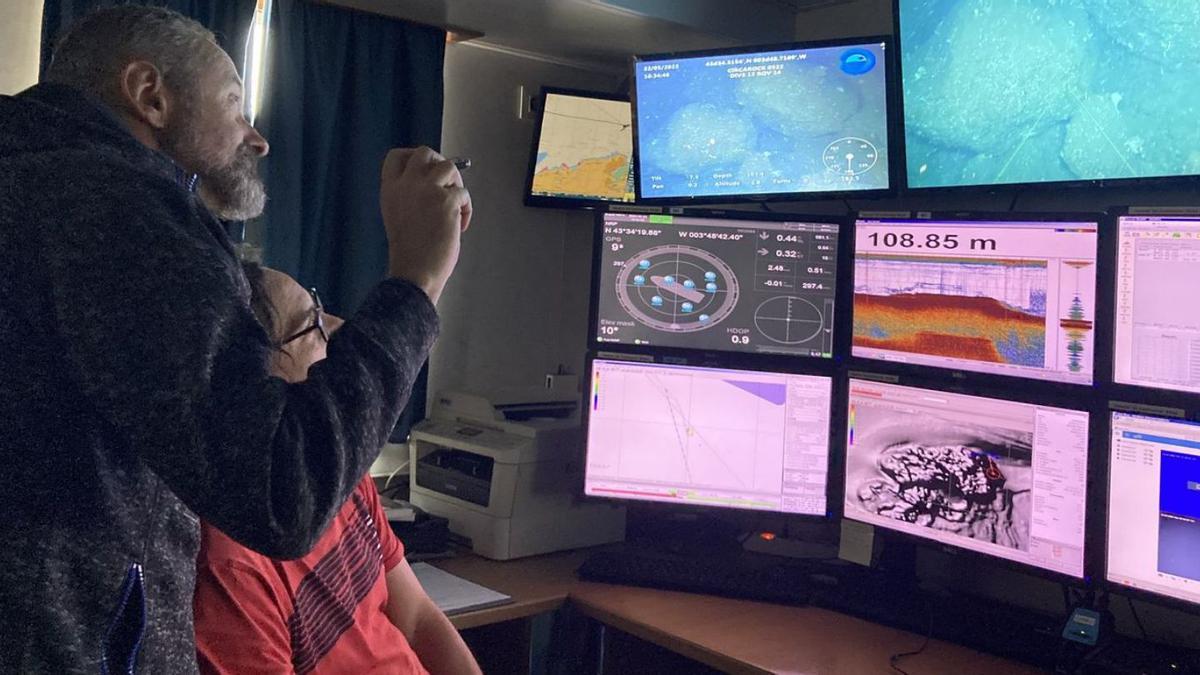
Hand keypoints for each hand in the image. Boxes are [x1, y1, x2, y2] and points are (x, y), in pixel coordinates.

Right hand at [380, 147, 472, 303]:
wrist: (415, 272)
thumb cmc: (410, 253)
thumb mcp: (399, 215)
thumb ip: (411, 196)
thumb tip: (436, 182)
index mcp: (390, 190)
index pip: (396, 156)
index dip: (413, 158)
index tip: (425, 170)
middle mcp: (406, 185)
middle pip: (424, 152)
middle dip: (438, 163)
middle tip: (446, 184)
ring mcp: (426, 190)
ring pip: (448, 166)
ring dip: (456, 183)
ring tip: (454, 206)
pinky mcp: (446, 201)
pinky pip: (463, 193)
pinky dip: (466, 209)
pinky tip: (460, 226)